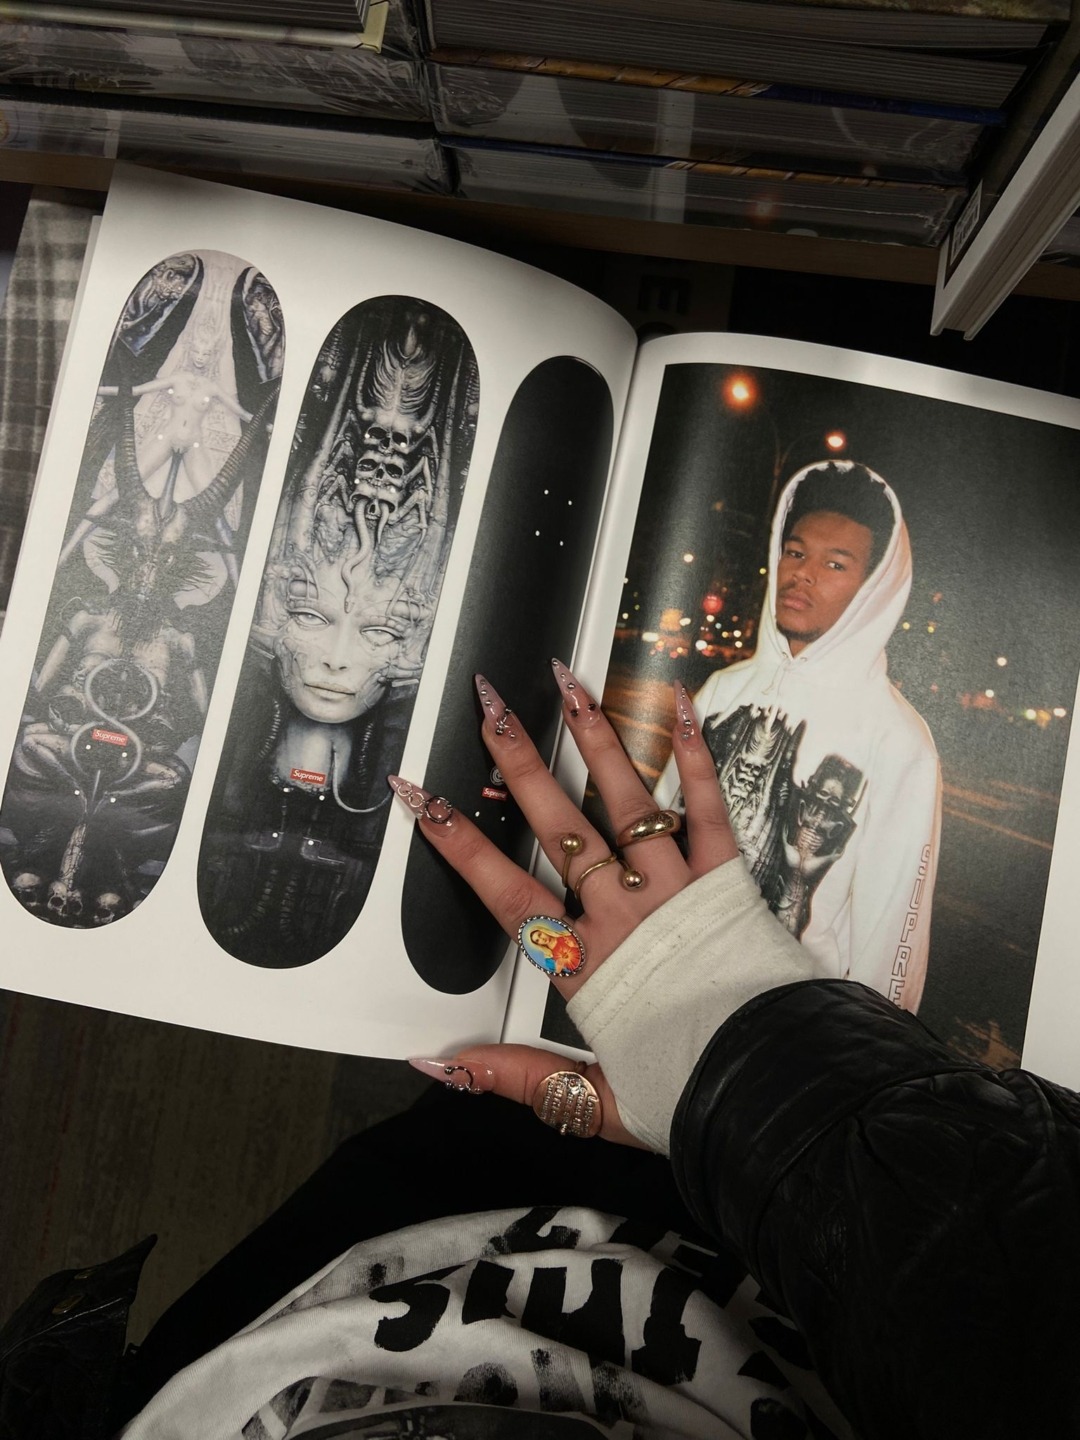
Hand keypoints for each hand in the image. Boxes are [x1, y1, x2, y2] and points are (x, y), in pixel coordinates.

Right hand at [392, 660, 737, 1147]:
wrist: (782, 1089)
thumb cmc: (695, 1093)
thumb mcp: (595, 1104)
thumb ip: (518, 1076)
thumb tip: (444, 1064)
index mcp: (587, 965)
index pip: (506, 893)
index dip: (459, 844)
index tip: (423, 799)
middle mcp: (626, 915)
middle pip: (558, 824)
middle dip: (518, 761)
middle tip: (489, 706)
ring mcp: (677, 891)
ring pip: (625, 800)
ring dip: (594, 739)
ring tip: (566, 684)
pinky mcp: (728, 880)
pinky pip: (709, 808)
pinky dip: (694, 757)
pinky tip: (681, 707)